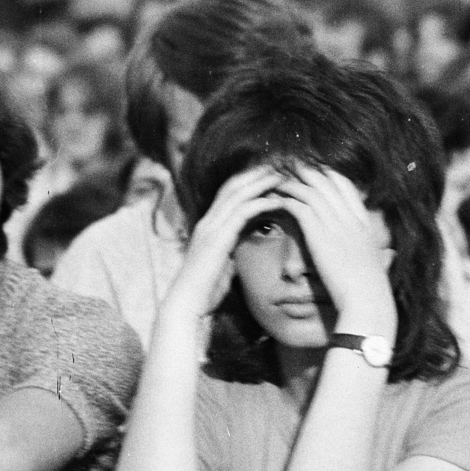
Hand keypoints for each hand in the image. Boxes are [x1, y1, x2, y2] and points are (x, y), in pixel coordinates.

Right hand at [166, 165, 284, 320]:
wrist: (188, 305)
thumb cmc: (206, 290)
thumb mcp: (222, 262)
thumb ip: (231, 247)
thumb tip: (244, 241)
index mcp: (208, 226)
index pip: (228, 192)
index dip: (248, 180)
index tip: (269, 173)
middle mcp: (208, 221)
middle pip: (233, 186)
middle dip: (256, 173)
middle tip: (278, 164)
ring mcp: (210, 228)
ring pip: (237, 194)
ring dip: (261, 183)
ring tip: (281, 175)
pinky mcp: (217, 239)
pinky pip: (241, 213)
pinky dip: (261, 203)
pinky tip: (277, 200)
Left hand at [272, 167, 396, 334]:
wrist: (367, 300)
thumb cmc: (370, 290)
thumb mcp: (374, 264)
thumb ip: (369, 251)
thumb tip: (378, 253)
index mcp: (363, 222)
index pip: (344, 185)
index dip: (326, 174)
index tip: (312, 171)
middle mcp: (349, 216)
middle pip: (325, 180)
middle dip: (305, 170)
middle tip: (287, 166)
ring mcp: (336, 222)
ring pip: (309, 188)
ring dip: (291, 181)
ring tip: (274, 178)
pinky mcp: (319, 233)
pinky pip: (299, 205)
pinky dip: (285, 199)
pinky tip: (274, 199)